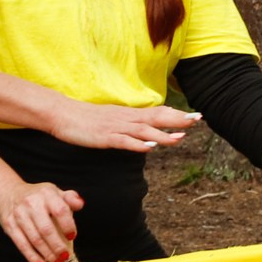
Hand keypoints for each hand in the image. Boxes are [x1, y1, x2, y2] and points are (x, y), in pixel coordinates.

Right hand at [0, 179, 82, 261]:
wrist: (8, 194)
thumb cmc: (37, 196)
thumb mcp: (54, 192)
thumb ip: (70, 198)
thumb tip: (80, 203)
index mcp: (46, 194)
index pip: (60, 210)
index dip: (67, 225)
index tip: (72, 236)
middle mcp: (32, 203)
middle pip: (46, 229)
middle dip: (57, 246)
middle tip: (65, 256)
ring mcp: (19, 215)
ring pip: (35, 239)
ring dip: (47, 254)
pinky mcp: (9, 226)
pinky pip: (22, 245)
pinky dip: (32, 257)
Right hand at [50, 101, 201, 151]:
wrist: (62, 114)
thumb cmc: (87, 120)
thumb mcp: (112, 120)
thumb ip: (129, 125)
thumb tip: (146, 131)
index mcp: (129, 114)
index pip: (158, 113)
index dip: (177, 114)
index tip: (196, 116)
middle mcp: (126, 118)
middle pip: (156, 118)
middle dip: (178, 120)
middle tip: (198, 120)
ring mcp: (116, 127)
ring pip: (143, 131)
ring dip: (162, 135)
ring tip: (180, 138)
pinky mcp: (104, 137)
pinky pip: (124, 141)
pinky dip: (138, 144)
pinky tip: (149, 148)